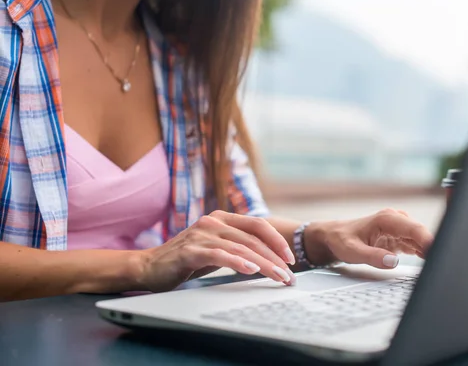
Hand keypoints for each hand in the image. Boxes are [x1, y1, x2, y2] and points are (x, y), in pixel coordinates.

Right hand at [137, 211, 296, 291]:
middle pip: (253, 239)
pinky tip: (252, 271)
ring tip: (278, 277)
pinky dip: (238, 263)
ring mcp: (202, 234)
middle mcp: (213, 222)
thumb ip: (236, 247)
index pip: (258, 225)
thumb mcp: (215, 249)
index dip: (277, 240)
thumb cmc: (185, 260)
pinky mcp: (191, 250)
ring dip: (264, 264)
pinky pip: (220, 255)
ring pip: (241, 248)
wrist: (148, 267)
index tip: (291, 258)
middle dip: (275, 258)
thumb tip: (267, 259)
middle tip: (289, 275)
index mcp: (221, 219)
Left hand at [304, 208, 433, 268]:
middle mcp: (396, 220)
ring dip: (429, 252)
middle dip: (433, 248)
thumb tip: (393, 261)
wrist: (334, 236)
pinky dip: (423, 253)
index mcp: (387, 219)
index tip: (439, 253)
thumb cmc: (341, 240)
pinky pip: (417, 245)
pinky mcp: (400, 237)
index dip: (430, 241)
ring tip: (435, 268)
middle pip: (422, 234)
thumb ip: (373, 257)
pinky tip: (428, 263)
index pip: (415, 229)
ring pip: (421, 240)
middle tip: (439, 267)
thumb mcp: (352, 251)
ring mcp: (399, 228)